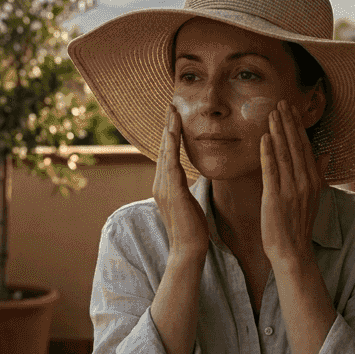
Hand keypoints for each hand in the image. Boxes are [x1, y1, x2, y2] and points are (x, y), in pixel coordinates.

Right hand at [154, 104, 209, 261]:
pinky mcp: (172, 191)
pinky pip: (171, 163)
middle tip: (171, 104)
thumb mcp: (189, 202)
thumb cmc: (192, 229)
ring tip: (173, 111)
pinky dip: (171, 146)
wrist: (187, 249)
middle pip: (163, 148)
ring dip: (169, 130)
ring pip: (165, 152)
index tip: (175, 116)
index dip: (170, 135)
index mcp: (165, 186)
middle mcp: (160, 183)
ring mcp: (164, 187)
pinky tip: (174, 132)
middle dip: (167, 126)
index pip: (167, 154)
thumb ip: (187, 187)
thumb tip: (194, 176)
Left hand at [260, 100, 329, 265]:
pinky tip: (264, 137)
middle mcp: (304, 182)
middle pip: (295, 146)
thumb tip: (326, 152)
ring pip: (284, 154)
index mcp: (313, 180)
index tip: (291, 108)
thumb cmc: (298, 225)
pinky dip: (268, 152)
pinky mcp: (275, 198)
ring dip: (278, 131)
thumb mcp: (312, 196)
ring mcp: (291, 190)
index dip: (297, 126)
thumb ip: (318, 172)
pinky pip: (272, 170)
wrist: (292, 251)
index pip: (305, 146)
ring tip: (272, 113)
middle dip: (287, 122)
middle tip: (280, 101)